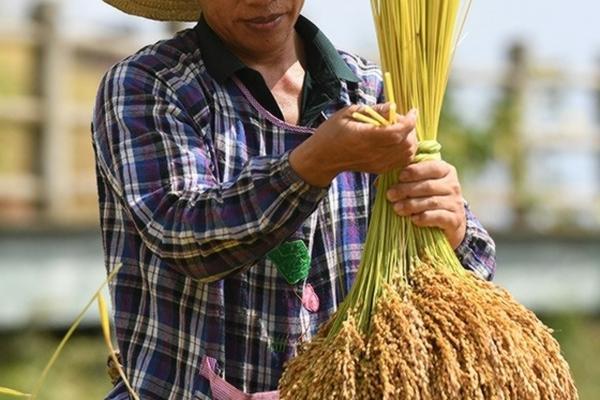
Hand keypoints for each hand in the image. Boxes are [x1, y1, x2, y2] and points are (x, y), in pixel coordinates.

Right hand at [290, 105, 417, 186]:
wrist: (323, 157)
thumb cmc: (333, 131)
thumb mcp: (349, 113)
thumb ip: (374, 110)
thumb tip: (394, 107)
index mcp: (365, 137)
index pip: (398, 131)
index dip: (410, 121)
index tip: (413, 110)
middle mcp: (373, 153)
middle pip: (407, 144)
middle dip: (411, 129)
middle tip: (402, 120)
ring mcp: (377, 164)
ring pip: (408, 154)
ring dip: (410, 140)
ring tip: (401, 130)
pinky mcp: (379, 169)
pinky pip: (402, 161)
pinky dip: (405, 150)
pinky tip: (397, 141)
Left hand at [386, 160, 465, 248]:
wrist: (448, 222)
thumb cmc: (427, 199)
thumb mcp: (418, 187)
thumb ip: (403, 180)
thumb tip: (379, 183)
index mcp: (445, 171)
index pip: (432, 167)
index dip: (415, 171)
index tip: (400, 177)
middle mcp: (453, 185)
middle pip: (428, 186)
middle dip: (406, 190)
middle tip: (390, 195)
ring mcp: (455, 203)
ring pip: (431, 202)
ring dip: (411, 205)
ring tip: (396, 208)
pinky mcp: (454, 219)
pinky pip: (438, 217)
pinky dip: (424, 218)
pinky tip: (413, 220)